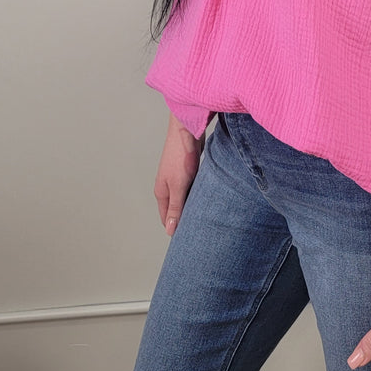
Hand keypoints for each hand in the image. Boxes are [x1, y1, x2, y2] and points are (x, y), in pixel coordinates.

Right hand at [153, 113, 202, 234]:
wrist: (188, 128)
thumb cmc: (181, 155)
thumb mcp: (178, 185)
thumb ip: (175, 207)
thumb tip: (170, 230)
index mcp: (162, 192)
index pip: (166, 218)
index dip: (175, 229)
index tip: (188, 241)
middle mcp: (168, 186)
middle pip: (175, 208)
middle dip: (185, 218)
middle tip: (200, 231)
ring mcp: (178, 176)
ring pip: (185, 197)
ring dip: (193, 205)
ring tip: (206, 217)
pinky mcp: (188, 169)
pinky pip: (193, 187)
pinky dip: (199, 193)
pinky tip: (209, 197)